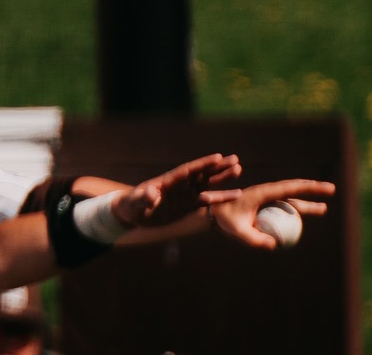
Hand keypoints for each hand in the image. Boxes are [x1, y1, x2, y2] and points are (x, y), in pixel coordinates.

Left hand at [114, 153, 243, 228]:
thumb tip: (151, 192)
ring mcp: (185, 195)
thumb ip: (145, 198)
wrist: (133, 213)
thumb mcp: (137, 203)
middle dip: (217, 167)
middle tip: (235, 159)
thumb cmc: (132, 206)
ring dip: (222, 178)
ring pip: (207, 184)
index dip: (202, 164)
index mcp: (168, 182)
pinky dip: (222, 197)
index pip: (188, 171)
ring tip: (238, 169)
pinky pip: (208, 200)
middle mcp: (180, 186)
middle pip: (202, 174)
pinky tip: (237, 194)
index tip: (217, 157)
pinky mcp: (188, 205)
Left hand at [202, 179, 333, 248]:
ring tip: (323, 209)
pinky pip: (281, 209)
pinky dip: (293, 212)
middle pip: (293, 189)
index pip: (290, 188)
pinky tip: (300, 221)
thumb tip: (274, 245)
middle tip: (331, 190)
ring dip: (305, 203)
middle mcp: (264, 192)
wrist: (210, 214)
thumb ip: (253, 238)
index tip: (325, 188)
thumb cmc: (223, 220)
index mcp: (261, 192)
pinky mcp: (261, 206)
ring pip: (289, 199)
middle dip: (313, 189)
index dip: (309, 187)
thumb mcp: (237, 230)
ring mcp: (263, 199)